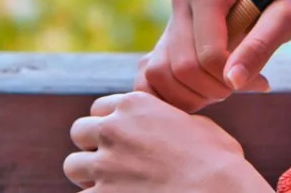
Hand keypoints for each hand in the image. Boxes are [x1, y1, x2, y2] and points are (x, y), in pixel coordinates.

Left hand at [65, 92, 267, 191]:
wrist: (216, 192)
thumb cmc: (217, 162)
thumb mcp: (197, 125)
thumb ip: (170, 120)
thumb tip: (168, 125)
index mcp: (135, 106)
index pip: (99, 108)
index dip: (110, 124)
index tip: (121, 140)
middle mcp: (113, 129)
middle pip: (80, 132)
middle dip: (92, 146)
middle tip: (111, 163)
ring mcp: (104, 164)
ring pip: (73, 166)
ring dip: (88, 175)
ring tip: (110, 185)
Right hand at [135, 0, 290, 112]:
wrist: (273, 3)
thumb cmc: (283, 7)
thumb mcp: (285, 20)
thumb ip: (260, 46)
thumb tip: (233, 82)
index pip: (208, 54)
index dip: (232, 78)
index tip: (261, 81)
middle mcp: (180, 1)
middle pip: (182, 69)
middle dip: (215, 90)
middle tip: (243, 85)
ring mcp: (167, 23)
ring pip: (159, 76)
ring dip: (194, 97)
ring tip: (225, 88)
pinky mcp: (161, 44)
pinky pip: (147, 81)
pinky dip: (170, 98)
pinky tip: (201, 96)